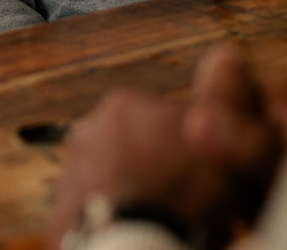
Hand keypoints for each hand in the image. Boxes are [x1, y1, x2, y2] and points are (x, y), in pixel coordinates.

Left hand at [47, 46, 286, 247]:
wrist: (140, 245)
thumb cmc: (184, 189)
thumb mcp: (220, 130)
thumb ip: (222, 92)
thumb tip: (226, 54)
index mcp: (123, 105)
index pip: (160, 118)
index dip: (187, 143)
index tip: (199, 169)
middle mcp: (87, 132)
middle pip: (132, 146)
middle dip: (153, 164)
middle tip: (181, 196)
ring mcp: (70, 175)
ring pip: (111, 179)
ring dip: (130, 192)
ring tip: (158, 217)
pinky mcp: (61, 217)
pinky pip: (93, 214)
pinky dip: (111, 221)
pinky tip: (136, 231)